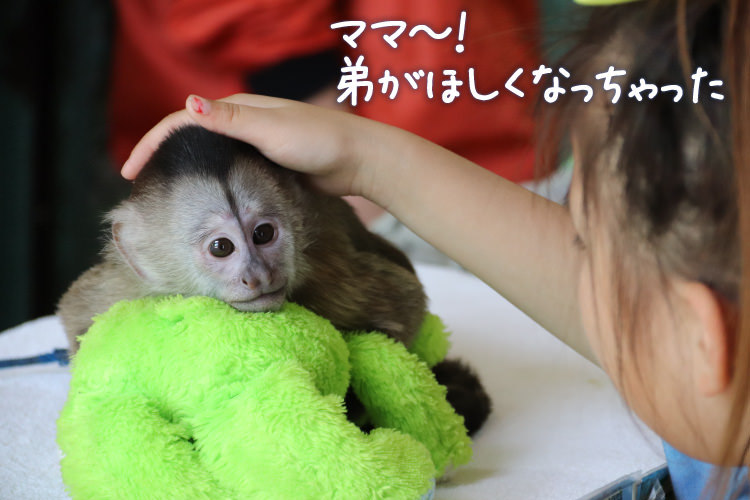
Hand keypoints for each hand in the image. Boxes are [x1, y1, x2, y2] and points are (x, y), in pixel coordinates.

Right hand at [121, 94, 380, 196]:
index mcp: (239, 109)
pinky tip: (202, 196)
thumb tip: (188, 103)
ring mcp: (255, 144)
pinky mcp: (267, 163)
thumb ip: (231, 120)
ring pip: (209, 155)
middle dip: (161, 154)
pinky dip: (209, 180)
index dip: (154, 142)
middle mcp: (243, 123)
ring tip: (161, 190)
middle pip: (191, 137)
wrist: (358, 160)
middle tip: (138, 181)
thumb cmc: (319, 141)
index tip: (132, 169)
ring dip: (183, 168)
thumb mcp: (272, 129)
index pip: (183, 120)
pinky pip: (229, 170)